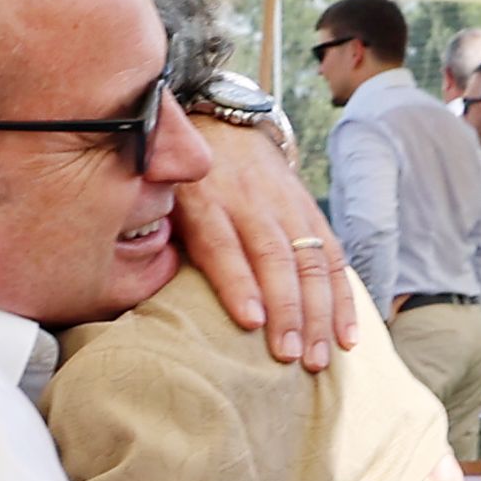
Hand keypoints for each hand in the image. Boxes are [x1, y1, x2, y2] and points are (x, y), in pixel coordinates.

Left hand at [174, 119, 356, 372]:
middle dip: (287, 309)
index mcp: (204, 201)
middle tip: (290, 356)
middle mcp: (249, 201)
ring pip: (309, 259)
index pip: (223, 244)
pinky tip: (346, 335)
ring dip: (318, 313)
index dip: (238, 283)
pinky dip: (342, 297)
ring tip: (318, 357)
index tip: (250, 321)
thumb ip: (152, 238)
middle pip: (274, 257)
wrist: (222, 124)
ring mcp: (285, 205)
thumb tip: (133, 286)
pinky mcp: (309, 211)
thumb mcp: (158, 200)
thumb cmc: (178, 184)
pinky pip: (332, 255)